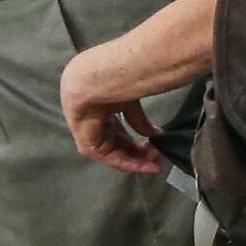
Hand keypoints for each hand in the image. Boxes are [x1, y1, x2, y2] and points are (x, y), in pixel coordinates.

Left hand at [59, 46, 167, 175]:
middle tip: (158, 155)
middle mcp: (93, 125)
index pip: (119, 132)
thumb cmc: (111, 82)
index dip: (138, 141)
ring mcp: (89, 136)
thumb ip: (139, 120)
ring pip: (115, 154)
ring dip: (136, 160)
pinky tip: (144, 165)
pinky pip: (109, 158)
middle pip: (118, 145)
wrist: (93, 80)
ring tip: (154, 162)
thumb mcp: (129, 103)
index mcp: (100, 111)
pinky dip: (128, 163)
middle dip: (139, 153)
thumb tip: (155, 134)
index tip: (157, 145)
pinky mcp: (87, 146)